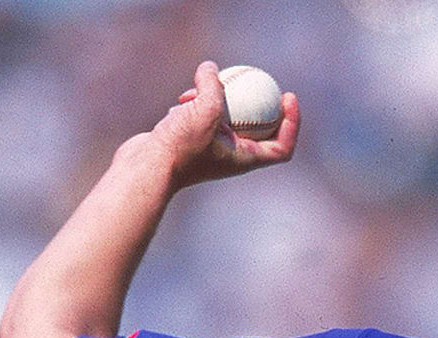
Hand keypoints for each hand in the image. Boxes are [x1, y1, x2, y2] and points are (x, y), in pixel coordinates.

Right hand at [142, 60, 300, 190]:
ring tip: (198, 88)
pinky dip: (195, 105)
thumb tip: (210, 67)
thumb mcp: (205, 109)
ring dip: (216, 99)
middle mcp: (232, 156)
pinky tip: (180, 100)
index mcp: (246, 158)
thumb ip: (213, 85)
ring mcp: (210, 149)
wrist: (145, 169)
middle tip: (258, 78)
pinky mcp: (190, 141)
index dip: (292, 123)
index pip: (282, 146)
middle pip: (257, 128)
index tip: (288, 97)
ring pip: (224, 118)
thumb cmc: (180, 147)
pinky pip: (200, 117)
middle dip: (258, 103)